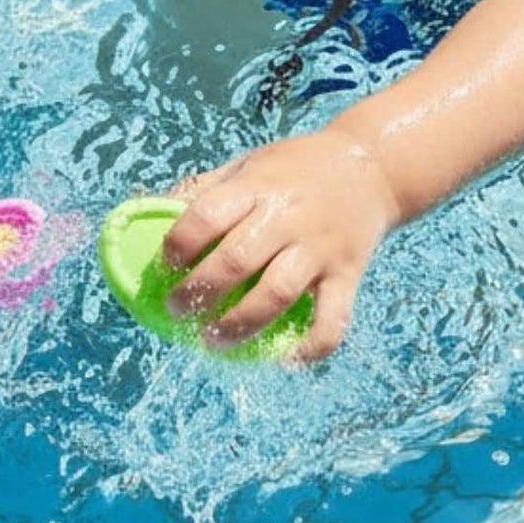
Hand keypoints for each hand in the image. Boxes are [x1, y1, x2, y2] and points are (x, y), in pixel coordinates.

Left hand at [161, 127, 401, 361]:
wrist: (371, 166)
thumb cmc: (298, 167)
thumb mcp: (250, 163)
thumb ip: (207, 188)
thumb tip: (152, 208)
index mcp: (258, 187)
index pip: (207, 216)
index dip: (177, 245)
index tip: (165, 265)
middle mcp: (288, 217)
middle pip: (236, 261)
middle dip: (197, 292)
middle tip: (178, 310)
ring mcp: (320, 249)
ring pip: (275, 294)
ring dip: (238, 325)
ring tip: (212, 340)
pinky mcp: (348, 275)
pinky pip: (331, 320)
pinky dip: (309, 347)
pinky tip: (283, 359)